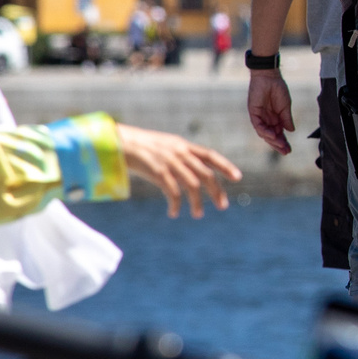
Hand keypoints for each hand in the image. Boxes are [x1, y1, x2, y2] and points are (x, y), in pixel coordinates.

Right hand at [115, 125, 241, 217]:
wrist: (120, 143)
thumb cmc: (141, 147)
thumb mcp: (165, 146)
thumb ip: (180, 155)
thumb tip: (193, 170)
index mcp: (183, 146)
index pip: (210, 155)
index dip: (225, 166)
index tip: (238, 177)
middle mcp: (180, 153)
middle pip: (205, 174)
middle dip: (216, 191)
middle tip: (222, 206)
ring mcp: (170, 162)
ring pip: (192, 185)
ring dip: (196, 202)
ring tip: (198, 215)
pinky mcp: (158, 172)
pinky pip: (172, 192)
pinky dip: (175, 204)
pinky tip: (174, 212)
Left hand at [246, 71, 295, 153]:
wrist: (269, 77)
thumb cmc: (278, 89)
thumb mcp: (285, 106)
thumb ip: (287, 119)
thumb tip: (291, 131)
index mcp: (275, 118)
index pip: (278, 133)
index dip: (283, 142)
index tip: (289, 150)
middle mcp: (267, 119)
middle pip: (271, 136)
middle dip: (278, 144)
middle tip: (285, 152)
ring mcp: (260, 117)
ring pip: (264, 133)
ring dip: (272, 140)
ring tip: (280, 145)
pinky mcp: (254, 112)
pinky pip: (258, 125)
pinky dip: (264, 131)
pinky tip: (272, 135)